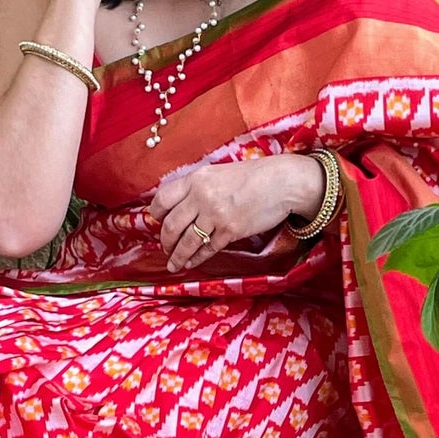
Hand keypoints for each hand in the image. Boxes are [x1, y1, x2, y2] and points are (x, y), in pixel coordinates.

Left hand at [148, 156, 324, 271]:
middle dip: (165, 241)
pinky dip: (197, 258)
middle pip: (171, 224)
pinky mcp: (230, 230)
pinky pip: (207, 249)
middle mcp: (202, 196)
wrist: (282, 182)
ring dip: (177, 256)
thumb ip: (198, 187)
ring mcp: (216, 215)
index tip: (157, 222)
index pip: (163, 198)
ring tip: (174, 264)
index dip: (156, 214)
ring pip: (186, 241)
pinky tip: (192, 263)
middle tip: (165, 247)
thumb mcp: (219, 173)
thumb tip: (181, 206)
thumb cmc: (253, 176)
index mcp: (197, 179)